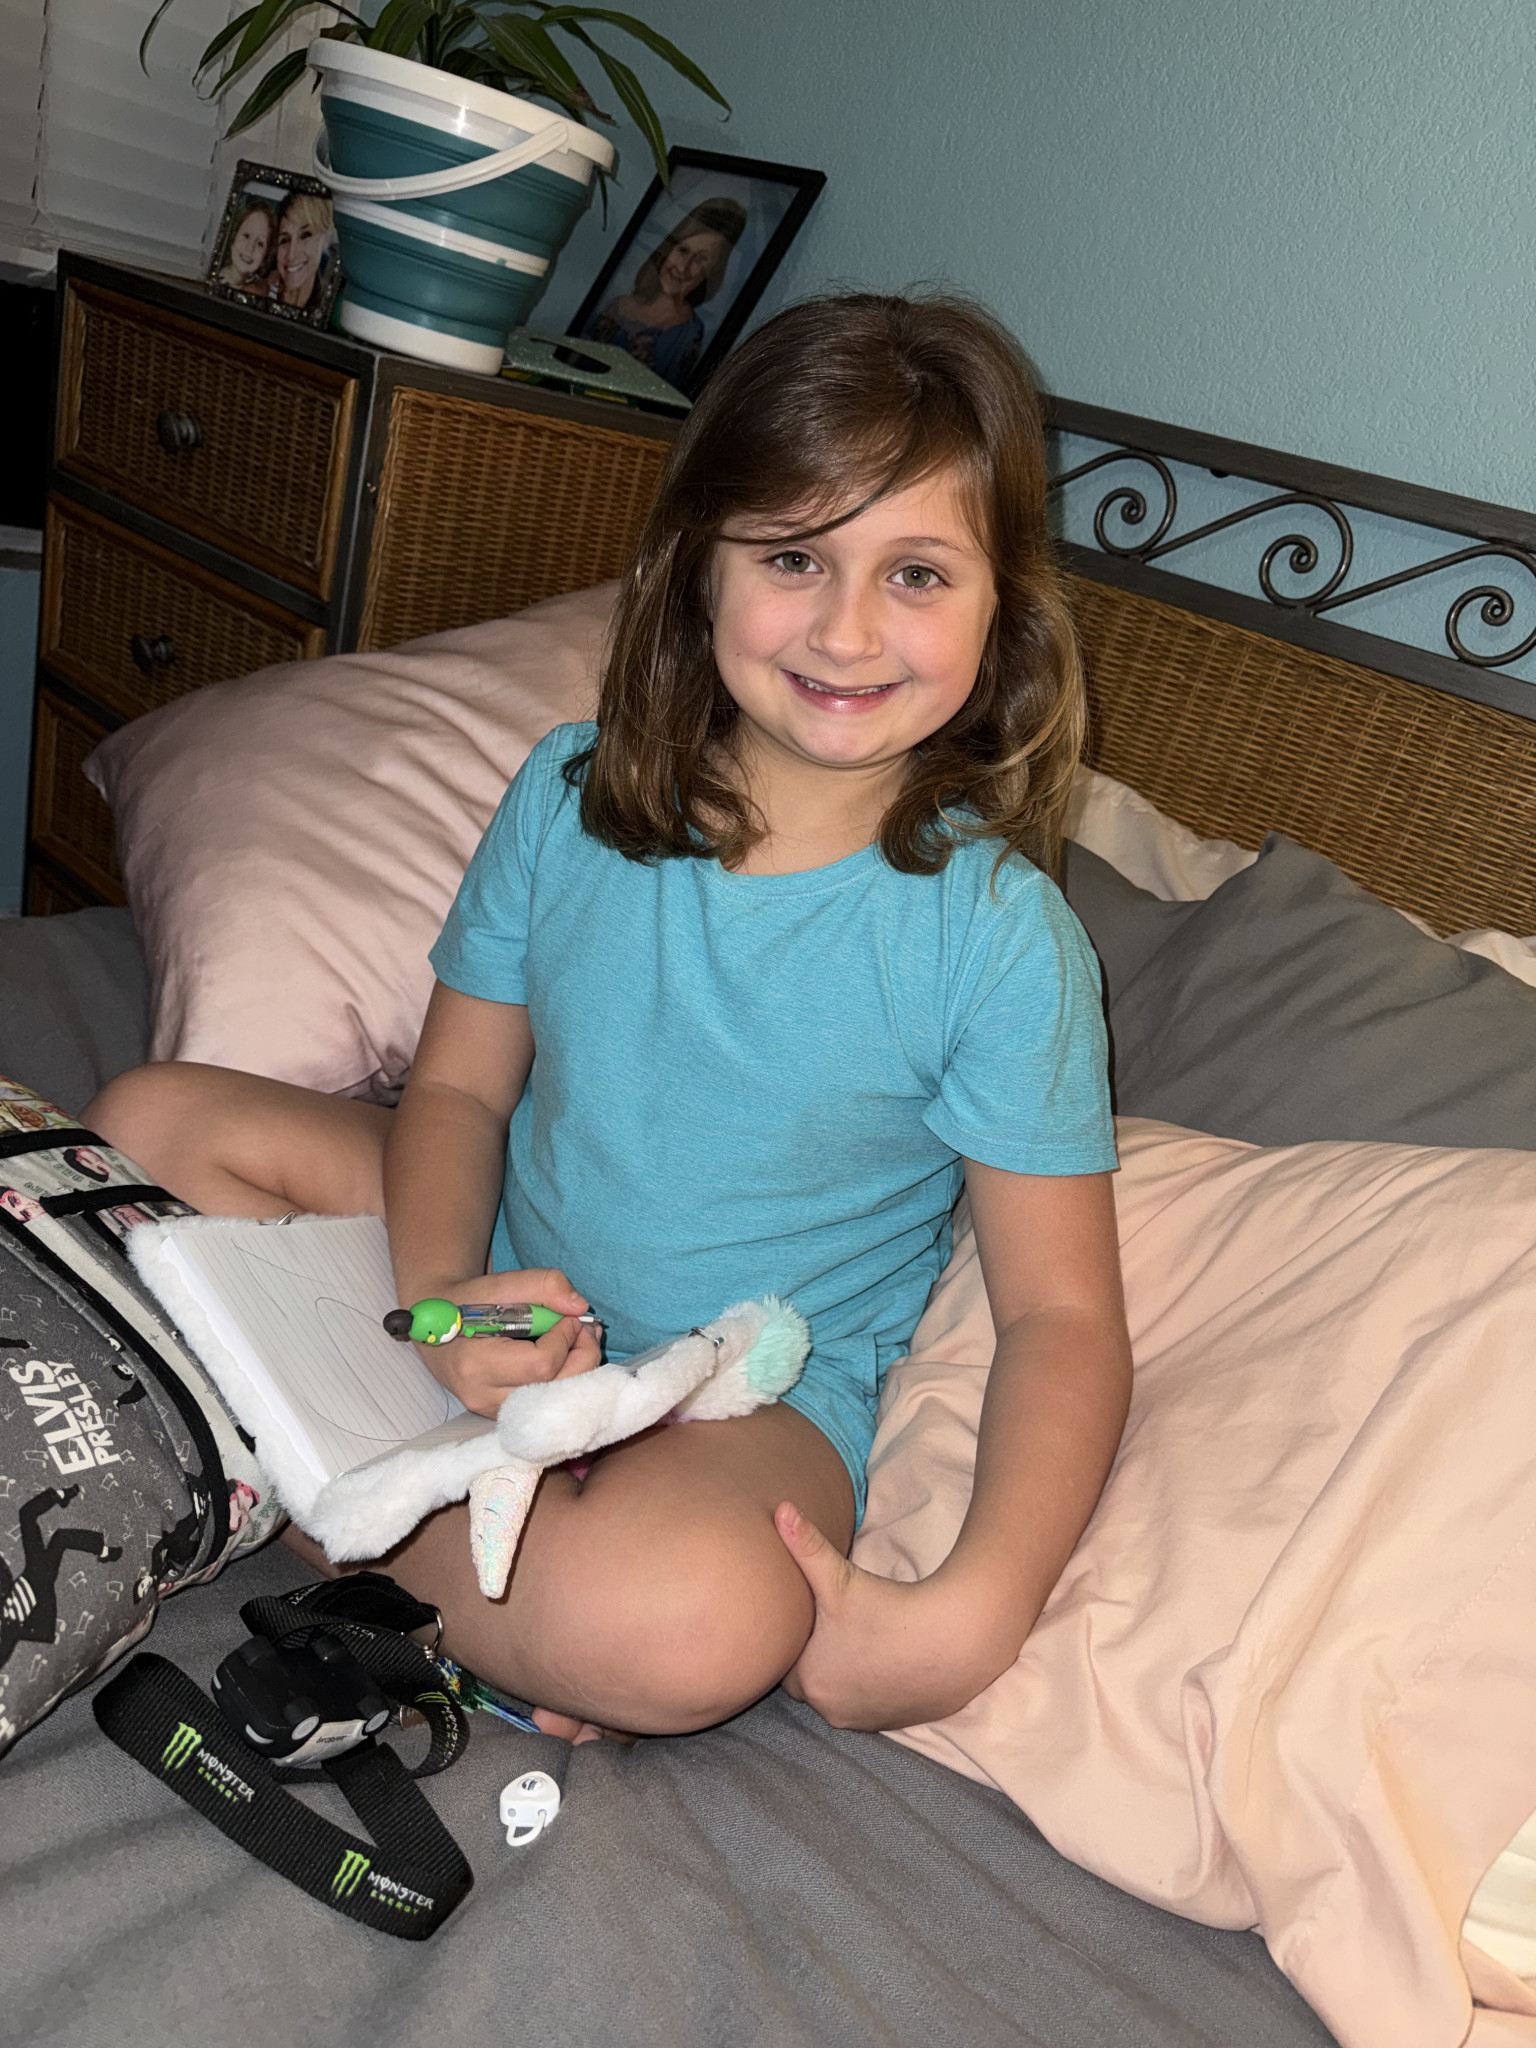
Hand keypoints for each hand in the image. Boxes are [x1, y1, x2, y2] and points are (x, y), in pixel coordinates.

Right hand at [416, 1267, 601, 1416]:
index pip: (539, 1365)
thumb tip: (579, 1307)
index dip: (565, 1340)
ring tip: (581, 1340)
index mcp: (476, 1365)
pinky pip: (547, 1404)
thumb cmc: (470, 1303)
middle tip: (587, 1329)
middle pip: (554, 1391)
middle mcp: (483, 1396)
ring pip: (556, 1402)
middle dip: (582, 1357)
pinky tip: (567, 1356)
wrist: (440, 1324)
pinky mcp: (504, 1415)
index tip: (570, 1317)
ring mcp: (493, 1411)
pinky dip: (566, 1380)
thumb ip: (542, 1285)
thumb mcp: (502, 1283)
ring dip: (579, 1370)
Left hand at [774, 1502, 1011, 1730]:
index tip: (810, 1616)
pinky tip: (883, 1659)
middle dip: (817, 1657)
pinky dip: (871, 1686)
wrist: (953, 1640)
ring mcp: (862, 1721)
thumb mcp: (839, 1577)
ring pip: (839, 1694)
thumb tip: (780, 1508)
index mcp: (808, 1680)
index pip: (785, 1660)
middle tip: (835, 1624)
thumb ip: (805, 1545)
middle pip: (811, 1680)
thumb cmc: (889, 1609)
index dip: (796, 1637)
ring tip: (860, 1640)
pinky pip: (869, 1705)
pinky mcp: (892, 1723)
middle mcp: (829, 1709)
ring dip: (843, 1674)